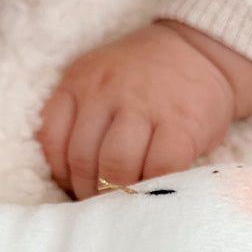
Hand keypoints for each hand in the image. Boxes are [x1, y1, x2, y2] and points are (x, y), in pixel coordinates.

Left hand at [38, 21, 251, 197]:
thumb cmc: (144, 77)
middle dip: (88, 190)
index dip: (60, 171)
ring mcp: (145, 106)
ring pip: (116, 165)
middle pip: (82, 157)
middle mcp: (107, 91)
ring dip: (117, 193)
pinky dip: (151, 186)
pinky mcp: (182, 124)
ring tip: (123, 199)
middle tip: (100, 201)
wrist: (199, 50)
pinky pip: (158, 168)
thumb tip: (66, 173)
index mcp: (80, 80)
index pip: (52, 137)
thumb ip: (78, 113)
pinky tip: (151, 187)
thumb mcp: (99, 78)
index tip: (73, 184)